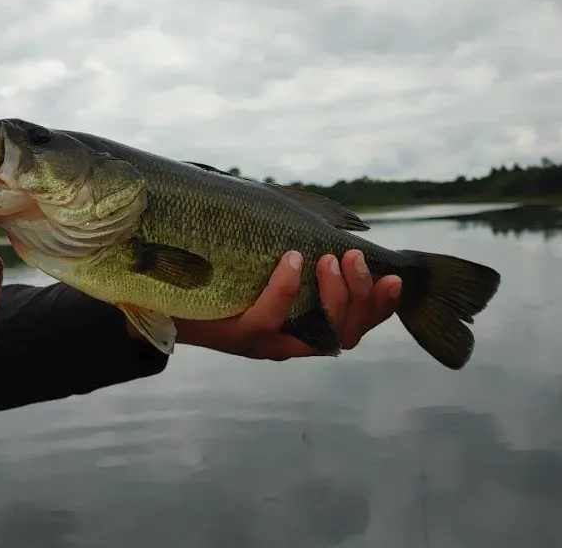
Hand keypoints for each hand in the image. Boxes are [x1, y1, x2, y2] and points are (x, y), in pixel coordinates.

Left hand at [174, 249, 400, 359]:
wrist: (167, 294)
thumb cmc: (225, 268)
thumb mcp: (268, 257)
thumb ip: (300, 246)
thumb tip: (331, 220)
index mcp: (308, 323)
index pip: (358, 322)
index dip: (382, 306)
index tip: (393, 278)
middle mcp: (293, 338)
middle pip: (348, 332)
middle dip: (359, 295)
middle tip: (350, 257)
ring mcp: (267, 341)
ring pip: (318, 334)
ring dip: (332, 296)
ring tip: (327, 260)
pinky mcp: (238, 337)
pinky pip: (268, 319)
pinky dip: (285, 289)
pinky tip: (291, 260)